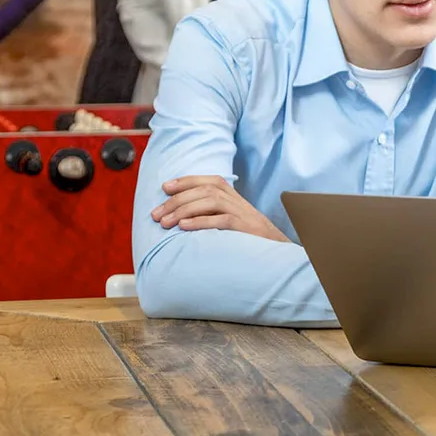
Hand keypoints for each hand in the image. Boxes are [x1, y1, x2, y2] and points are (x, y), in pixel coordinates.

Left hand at [152, 175, 288, 242]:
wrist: (279, 254)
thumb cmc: (249, 241)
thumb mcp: (232, 222)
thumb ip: (213, 215)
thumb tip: (181, 216)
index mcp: (235, 198)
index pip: (210, 180)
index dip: (187, 180)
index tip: (165, 187)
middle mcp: (239, 202)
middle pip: (206, 190)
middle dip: (177, 200)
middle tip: (156, 215)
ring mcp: (244, 214)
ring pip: (212, 201)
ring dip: (184, 210)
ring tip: (165, 223)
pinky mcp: (246, 229)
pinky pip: (222, 220)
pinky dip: (201, 222)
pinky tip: (184, 228)